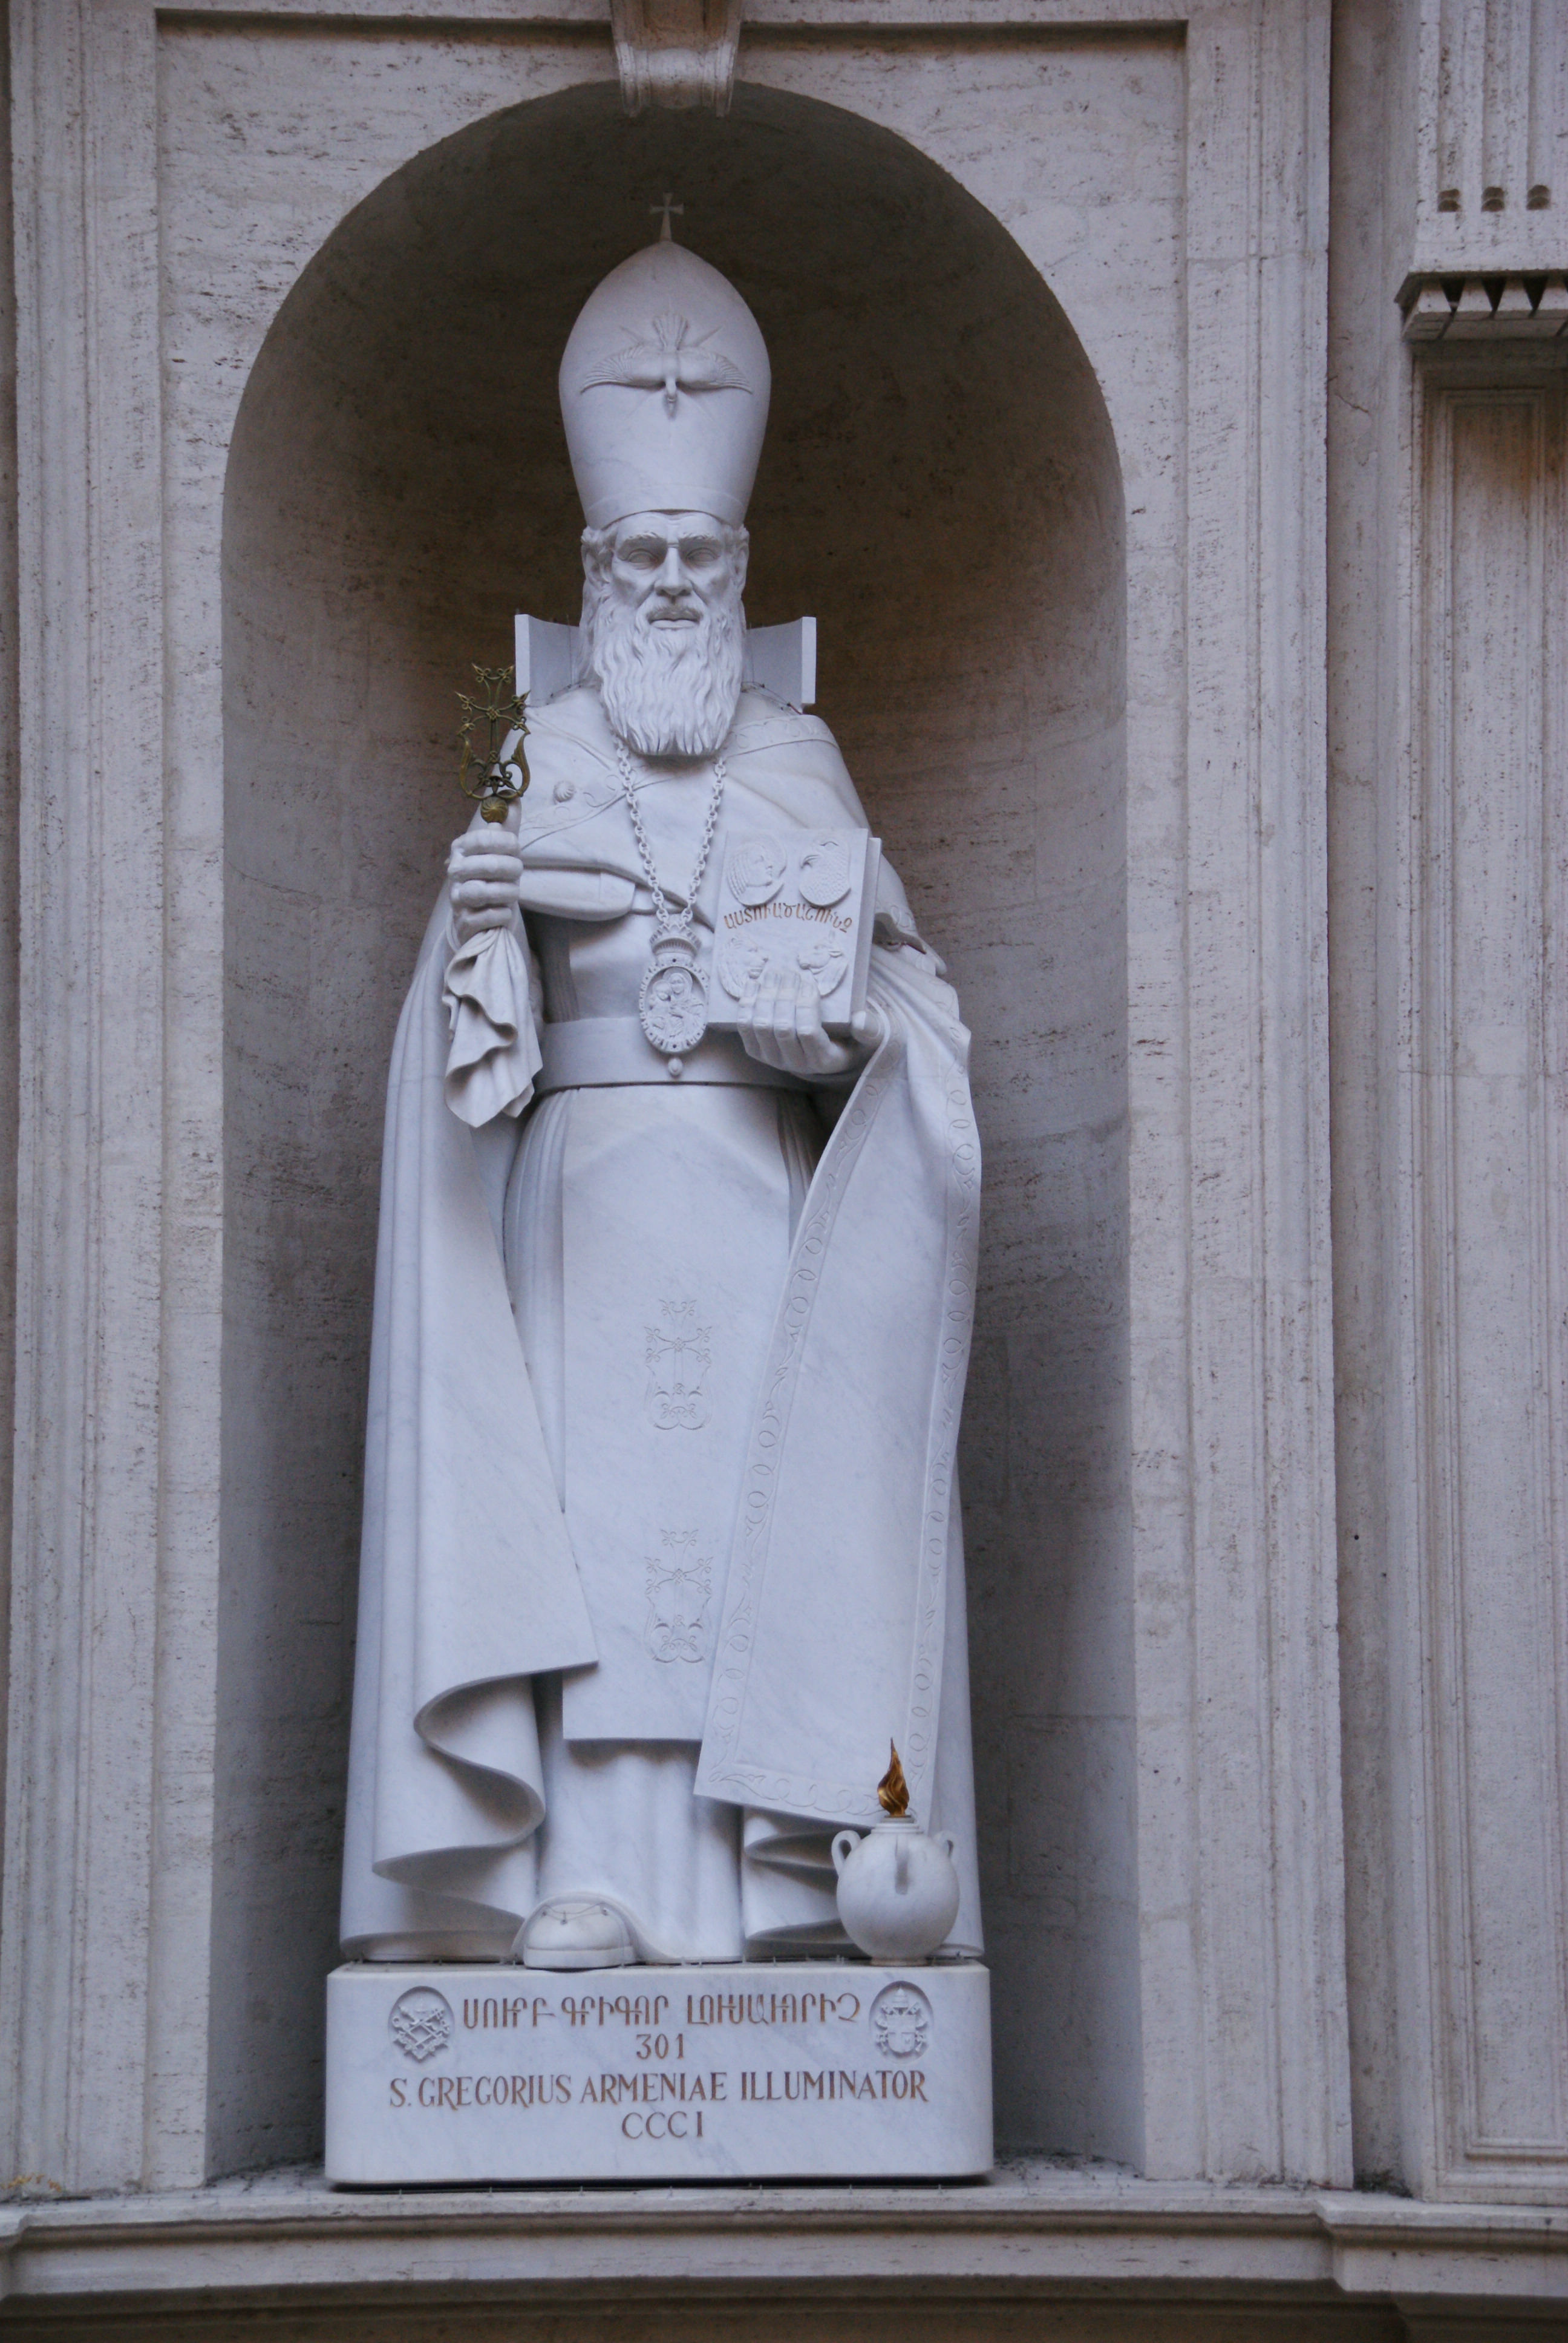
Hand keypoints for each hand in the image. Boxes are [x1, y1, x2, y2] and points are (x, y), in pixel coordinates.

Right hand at [448, 818, 522, 942]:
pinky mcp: (463, 921)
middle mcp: (455, 871)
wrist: (481, 920)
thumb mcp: (501, 853)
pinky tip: (504, 911)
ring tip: (513, 893)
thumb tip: (514, 800)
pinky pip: (486, 916)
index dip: (505, 842)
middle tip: (517, 873)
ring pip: (482, 891)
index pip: (483, 839)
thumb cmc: (493, 880)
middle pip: (487, 865)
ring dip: (506, 892)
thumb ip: (507, 829)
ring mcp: (457, 897)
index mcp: (461, 849)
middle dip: (511, 869)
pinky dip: (501, 914)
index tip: (516, 848)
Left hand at [733, 965, 865, 1078]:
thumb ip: (870, 1029)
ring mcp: (773, 1059)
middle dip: (783, 995)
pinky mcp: (757, 1052)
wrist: (830, 1053)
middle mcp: (796, 1064)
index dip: (805, 1004)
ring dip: (765, 996)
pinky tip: (754, 984)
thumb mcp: (870, 1037)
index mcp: (824, 1060)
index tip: (809, 982)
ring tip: (774, 975)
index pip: (808, 1031)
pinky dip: (747, 1004)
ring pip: (760, 1026)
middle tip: (789, 972)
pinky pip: (745, 1028)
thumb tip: (860, 1020)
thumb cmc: (852, 1039)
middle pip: (781, 1027)